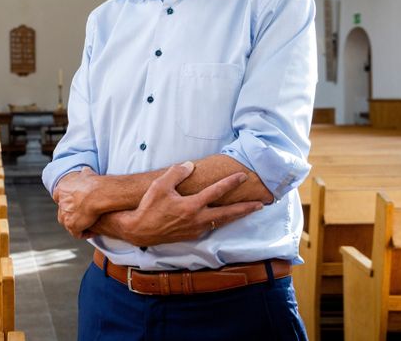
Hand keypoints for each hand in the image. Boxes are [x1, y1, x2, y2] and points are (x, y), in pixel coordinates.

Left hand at [54, 168, 101, 238]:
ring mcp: (65, 215)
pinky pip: (77, 233)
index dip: (66, 200)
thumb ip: (84, 173)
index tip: (74, 202)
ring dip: (77, 225)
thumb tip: (86, 170)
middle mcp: (61, 203)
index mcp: (61, 190)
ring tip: (87, 225)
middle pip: (62, 212)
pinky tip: (93, 231)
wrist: (97, 193)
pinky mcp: (72, 226)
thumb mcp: (87, 174)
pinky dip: (84, 233)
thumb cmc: (94, 183)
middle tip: (82, 215)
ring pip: (68, 224)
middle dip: (71, 214)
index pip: (58, 197)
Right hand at [107, 161, 262, 246]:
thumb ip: (176, 173)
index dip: (230, 183)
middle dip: (245, 208)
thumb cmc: (148, 207)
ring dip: (236, 216)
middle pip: (228, 213)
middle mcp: (198, 220)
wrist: (139, 230)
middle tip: (261, 204)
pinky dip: (222, 221)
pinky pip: (211, 227)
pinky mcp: (191, 235)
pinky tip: (224, 218)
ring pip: (221, 222)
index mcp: (192, 206)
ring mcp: (196, 229)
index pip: (216, 191)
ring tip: (248, 210)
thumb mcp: (160, 185)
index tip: (242, 176)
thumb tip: (189, 165)